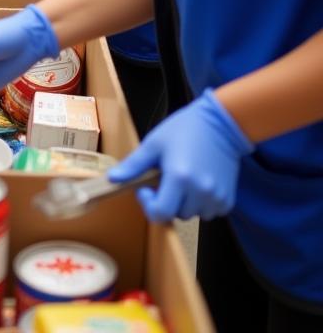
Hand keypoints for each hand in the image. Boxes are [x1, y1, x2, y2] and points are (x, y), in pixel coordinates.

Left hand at [108, 90, 252, 221]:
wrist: (219, 124)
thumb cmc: (183, 130)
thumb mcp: (153, 144)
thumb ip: (133, 165)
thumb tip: (112, 179)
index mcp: (179, 178)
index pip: (160, 213)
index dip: (148, 204)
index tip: (146, 188)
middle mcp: (200, 192)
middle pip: (176, 214)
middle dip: (166, 200)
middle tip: (164, 178)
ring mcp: (217, 197)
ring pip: (193, 214)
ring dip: (184, 203)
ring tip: (182, 179)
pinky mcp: (228, 199)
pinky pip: (209, 212)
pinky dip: (200, 203)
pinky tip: (196, 182)